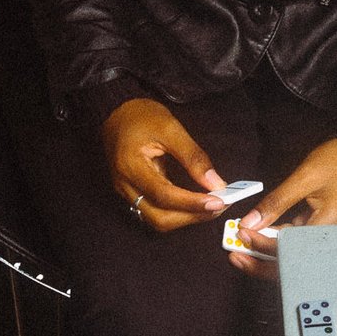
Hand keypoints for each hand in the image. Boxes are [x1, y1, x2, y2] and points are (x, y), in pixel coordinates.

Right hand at [103, 99, 226, 231]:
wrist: (117, 115)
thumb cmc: (141, 117)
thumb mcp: (170, 128)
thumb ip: (193, 157)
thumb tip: (216, 183)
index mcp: (131, 166)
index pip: (164, 195)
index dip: (192, 203)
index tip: (218, 202)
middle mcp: (125, 185)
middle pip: (159, 218)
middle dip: (191, 217)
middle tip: (219, 206)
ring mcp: (127, 193)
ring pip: (157, 220)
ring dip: (185, 219)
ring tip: (210, 207)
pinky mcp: (133, 194)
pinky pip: (155, 212)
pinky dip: (177, 213)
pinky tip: (195, 204)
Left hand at [227, 137, 336, 273]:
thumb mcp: (304, 178)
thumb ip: (277, 202)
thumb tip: (250, 222)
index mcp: (328, 227)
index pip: (289, 249)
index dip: (262, 245)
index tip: (241, 233)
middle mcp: (328, 238)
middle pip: (291, 263)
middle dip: (260, 263)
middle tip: (235, 256)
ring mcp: (324, 235)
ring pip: (291, 254)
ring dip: (265, 251)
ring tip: (241, 246)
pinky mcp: (319, 229)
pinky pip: (296, 242)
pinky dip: (276, 240)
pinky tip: (259, 235)